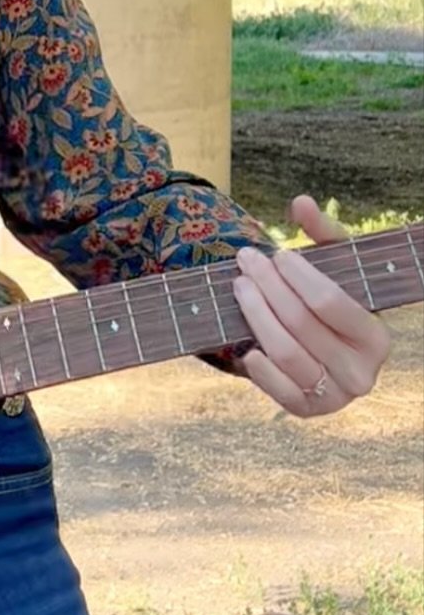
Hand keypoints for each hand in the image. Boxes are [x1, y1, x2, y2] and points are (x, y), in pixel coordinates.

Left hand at [232, 194, 389, 416]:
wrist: (324, 350)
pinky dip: (261, 369)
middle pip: (301, 324)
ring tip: (240, 286)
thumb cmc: (328, 301)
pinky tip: (247, 347)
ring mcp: (335, 396)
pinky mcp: (308, 410)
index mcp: (375, 337)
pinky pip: (279, 391)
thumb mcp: (334, 265)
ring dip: (256, 315)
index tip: (277, 254)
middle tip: (246, 260)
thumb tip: (301, 203)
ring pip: (285, 353)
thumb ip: (322, 232)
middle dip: (268, 287)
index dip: (298, 276)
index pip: (330, 302)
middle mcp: (362, 372)